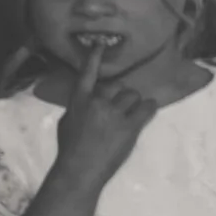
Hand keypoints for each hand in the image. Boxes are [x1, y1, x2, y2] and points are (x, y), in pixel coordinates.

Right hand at [51, 39, 155, 187]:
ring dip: (133, 104)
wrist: (79, 171)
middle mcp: (97, 103)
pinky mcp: (130, 126)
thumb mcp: (68, 122)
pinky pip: (147, 107)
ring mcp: (114, 114)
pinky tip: (146, 112)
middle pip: (117, 87)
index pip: (87, 75)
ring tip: (127, 118)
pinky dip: (148, 109)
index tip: (99, 44)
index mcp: (79, 102)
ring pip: (133, 96)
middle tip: (116, 112)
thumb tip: (91, 97)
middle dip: (119, 97)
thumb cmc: (70, 149)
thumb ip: (80, 106)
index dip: (93, 59)